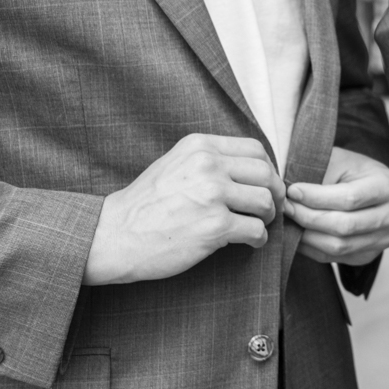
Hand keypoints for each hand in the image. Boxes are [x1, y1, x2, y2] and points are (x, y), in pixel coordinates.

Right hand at [85, 134, 283, 284]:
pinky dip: (258, 239)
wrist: (114, 235)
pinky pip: (256, 229)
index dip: (268, 169)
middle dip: (274, 194)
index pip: (255, 149)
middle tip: (270, 209)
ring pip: (265, 201)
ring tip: (257, 225)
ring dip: (267, 217)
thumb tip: (252, 168)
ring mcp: (212, 195)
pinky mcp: (215, 226)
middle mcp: (208, 165)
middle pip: (266, 174)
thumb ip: (209, 160)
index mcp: (200, 146)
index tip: (266, 185)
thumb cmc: (145, 204)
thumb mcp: (176, 164)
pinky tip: (250, 242)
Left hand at [286, 147, 388, 265]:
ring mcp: (384, 240)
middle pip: (344, 226)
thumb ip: (318, 175)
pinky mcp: (369, 255)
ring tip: (289, 220)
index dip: (317, 197)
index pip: (350, 198)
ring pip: (338, 246)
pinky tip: (297, 233)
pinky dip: (310, 247)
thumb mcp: (339, 162)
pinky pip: (334, 257)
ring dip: (306, 235)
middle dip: (308, 217)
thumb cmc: (350, 170)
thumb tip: (286, 190)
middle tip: (286, 207)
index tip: (292, 191)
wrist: (369, 187)